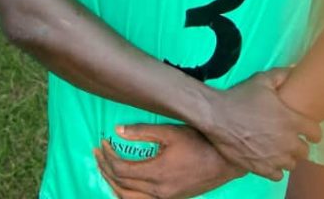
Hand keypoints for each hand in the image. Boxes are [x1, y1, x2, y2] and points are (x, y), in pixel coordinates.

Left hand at [94, 124, 240, 198]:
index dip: (107, 156)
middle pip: (122, 185)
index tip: (102, 142)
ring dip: (114, 184)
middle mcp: (159, 192)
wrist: (225, 160)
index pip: (121, 169)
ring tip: (105, 168)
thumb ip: (142, 131)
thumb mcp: (170, 131)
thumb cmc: (198, 141)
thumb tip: (117, 130)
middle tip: (98, 153)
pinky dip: (128, 194)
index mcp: (157, 174)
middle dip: (106, 169)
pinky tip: (124, 184)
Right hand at [203, 69, 319, 177]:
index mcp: (291, 120)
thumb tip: (295, 69)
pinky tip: (267, 158)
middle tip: (287, 137)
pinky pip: (278, 175)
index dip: (312, 131)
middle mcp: (287, 142)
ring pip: (292, 164)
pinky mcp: (262, 168)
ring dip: (287, 157)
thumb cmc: (239, 97)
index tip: (306, 130)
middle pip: (305, 151)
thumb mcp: (261, 80)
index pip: (316, 133)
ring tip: (277, 148)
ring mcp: (275, 157)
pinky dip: (274, 168)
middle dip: (298, 144)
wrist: (216, 116)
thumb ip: (281, 75)